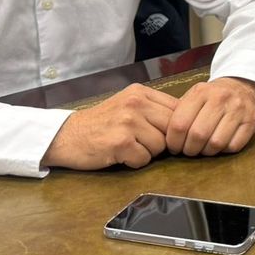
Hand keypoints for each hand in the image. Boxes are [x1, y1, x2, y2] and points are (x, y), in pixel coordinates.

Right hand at [41, 84, 179, 169]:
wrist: (66, 136)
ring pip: (160, 146)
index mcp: (140, 92)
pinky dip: (134, 162)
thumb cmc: (101, 124)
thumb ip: (154, 109)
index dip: (176, 127)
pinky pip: (144, 159)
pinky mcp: (120, 141)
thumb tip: (188, 121)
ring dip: (147, 153)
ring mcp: (128, 121)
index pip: (178, 109)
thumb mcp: (128, 106)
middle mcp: (136, 103)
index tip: (166, 136)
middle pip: (173, 128)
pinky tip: (121, 155)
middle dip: (163, 141)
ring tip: (129, 147)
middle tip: (144, 144)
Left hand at [163, 77, 254, 156]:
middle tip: (187, 151)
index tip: (173, 147)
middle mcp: (220, 98)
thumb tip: (162, 136)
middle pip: (198, 135)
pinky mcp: (251, 122)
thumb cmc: (211, 97)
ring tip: (203, 149)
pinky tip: (219, 145)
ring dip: (206, 152)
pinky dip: (223, 151)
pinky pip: (233, 146)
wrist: (241, 87)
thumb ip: (178, 113)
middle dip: (189, 150)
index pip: (179, 124)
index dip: (173, 141)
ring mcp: (238, 109)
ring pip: (216, 143)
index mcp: (201, 92)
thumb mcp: (193, 97)